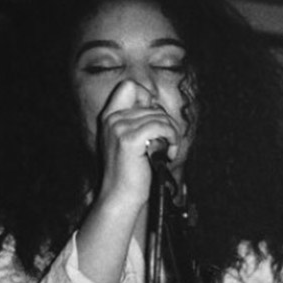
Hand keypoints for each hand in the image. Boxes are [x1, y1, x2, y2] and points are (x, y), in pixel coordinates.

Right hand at [97, 80, 180, 209]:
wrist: (121, 196)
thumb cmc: (131, 173)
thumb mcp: (131, 142)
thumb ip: (140, 123)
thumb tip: (159, 109)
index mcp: (110, 117)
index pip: (129, 86)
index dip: (147, 96)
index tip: (155, 119)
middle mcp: (112, 119)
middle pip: (152, 104)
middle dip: (167, 123)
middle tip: (169, 144)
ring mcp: (119, 128)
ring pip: (160, 116)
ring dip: (172, 135)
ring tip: (169, 151)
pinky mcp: (130, 139)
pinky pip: (161, 127)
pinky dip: (172, 139)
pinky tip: (169, 154)